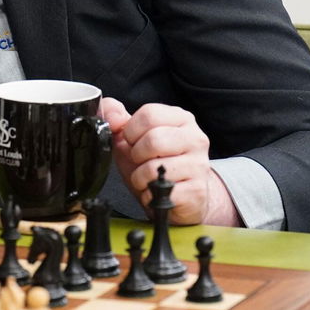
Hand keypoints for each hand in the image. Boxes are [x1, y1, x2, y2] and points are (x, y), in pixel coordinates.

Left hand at [100, 97, 241, 226]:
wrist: (178, 196)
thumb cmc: (155, 163)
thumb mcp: (132, 138)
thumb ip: (117, 120)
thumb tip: (110, 112)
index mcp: (180, 119)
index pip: (149, 114)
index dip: (131, 131)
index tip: (132, 142)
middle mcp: (195, 138)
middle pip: (153, 140)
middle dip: (136, 155)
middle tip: (140, 162)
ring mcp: (199, 165)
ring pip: (155, 168)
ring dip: (140, 178)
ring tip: (147, 178)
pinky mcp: (197, 190)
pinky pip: (161, 192)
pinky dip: (149, 196)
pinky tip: (156, 193)